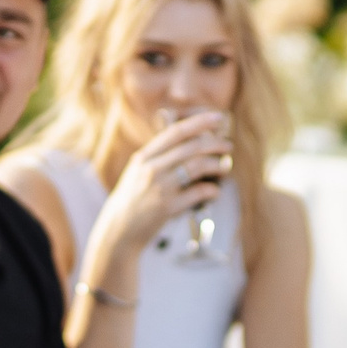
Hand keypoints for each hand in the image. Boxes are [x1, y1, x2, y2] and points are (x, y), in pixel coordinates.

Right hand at [96, 112, 233, 254]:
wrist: (118, 229)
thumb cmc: (133, 199)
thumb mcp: (137, 171)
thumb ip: (158, 156)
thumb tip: (189, 142)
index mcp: (144, 156)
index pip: (176, 132)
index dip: (199, 122)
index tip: (217, 118)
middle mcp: (151, 168)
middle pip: (191, 147)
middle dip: (215, 143)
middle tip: (228, 146)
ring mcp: (159, 187)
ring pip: (197, 166)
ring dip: (217, 165)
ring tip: (225, 167)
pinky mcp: (167, 207)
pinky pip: (198, 193)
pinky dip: (211, 190)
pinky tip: (214, 191)